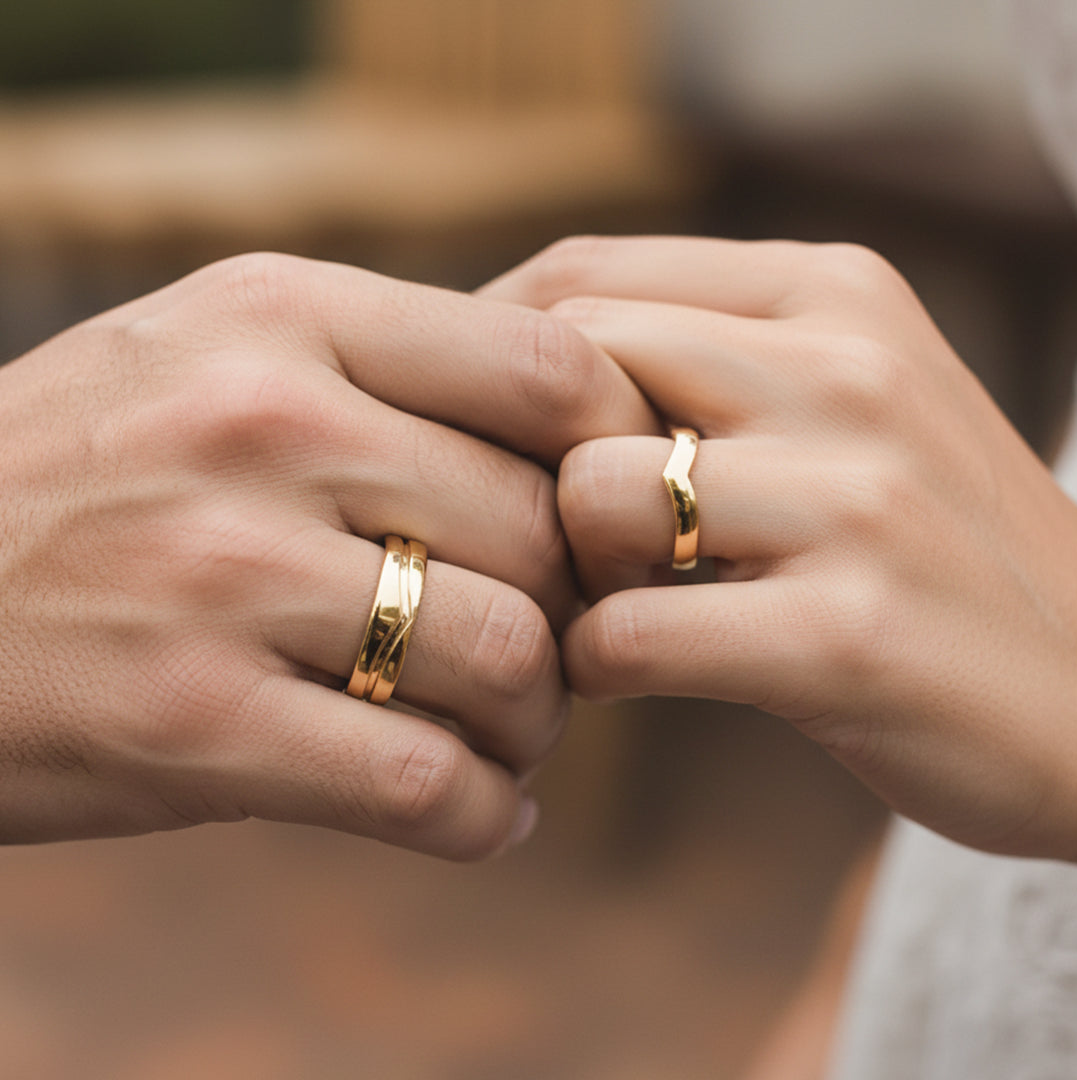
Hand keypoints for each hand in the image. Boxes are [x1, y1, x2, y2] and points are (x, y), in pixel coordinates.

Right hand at [0, 252, 657, 856]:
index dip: (617, 455)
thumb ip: (389, 377)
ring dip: (539, 719)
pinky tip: (478, 811)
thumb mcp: (222, 355)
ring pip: (505, 658)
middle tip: (554, 653)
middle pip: (540, 530)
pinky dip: (481, 813)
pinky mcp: (190, 723)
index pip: (548, 367)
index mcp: (286, 316)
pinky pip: (422, 784)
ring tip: (510, 732)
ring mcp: (221, 573)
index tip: (613, 524)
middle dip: (577, 613)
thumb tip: (576, 445)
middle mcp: (261, 426)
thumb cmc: (93, 469)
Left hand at [483, 236, 1076, 860]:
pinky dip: (599, 664)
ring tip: (616, 601)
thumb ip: (709, 364)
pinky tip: (628, 672)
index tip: (467, 431)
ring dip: (571, 567)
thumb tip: (521, 373)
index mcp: (834, 294)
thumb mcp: (846, 407)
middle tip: (556, 535)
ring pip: (591, 494)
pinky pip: (631, 632)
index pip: (582, 276)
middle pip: (568, 369)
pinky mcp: (848, 636)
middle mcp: (847, 372)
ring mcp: (856, 501)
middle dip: (528, 462)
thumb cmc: (932, 549)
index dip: (485, 357)